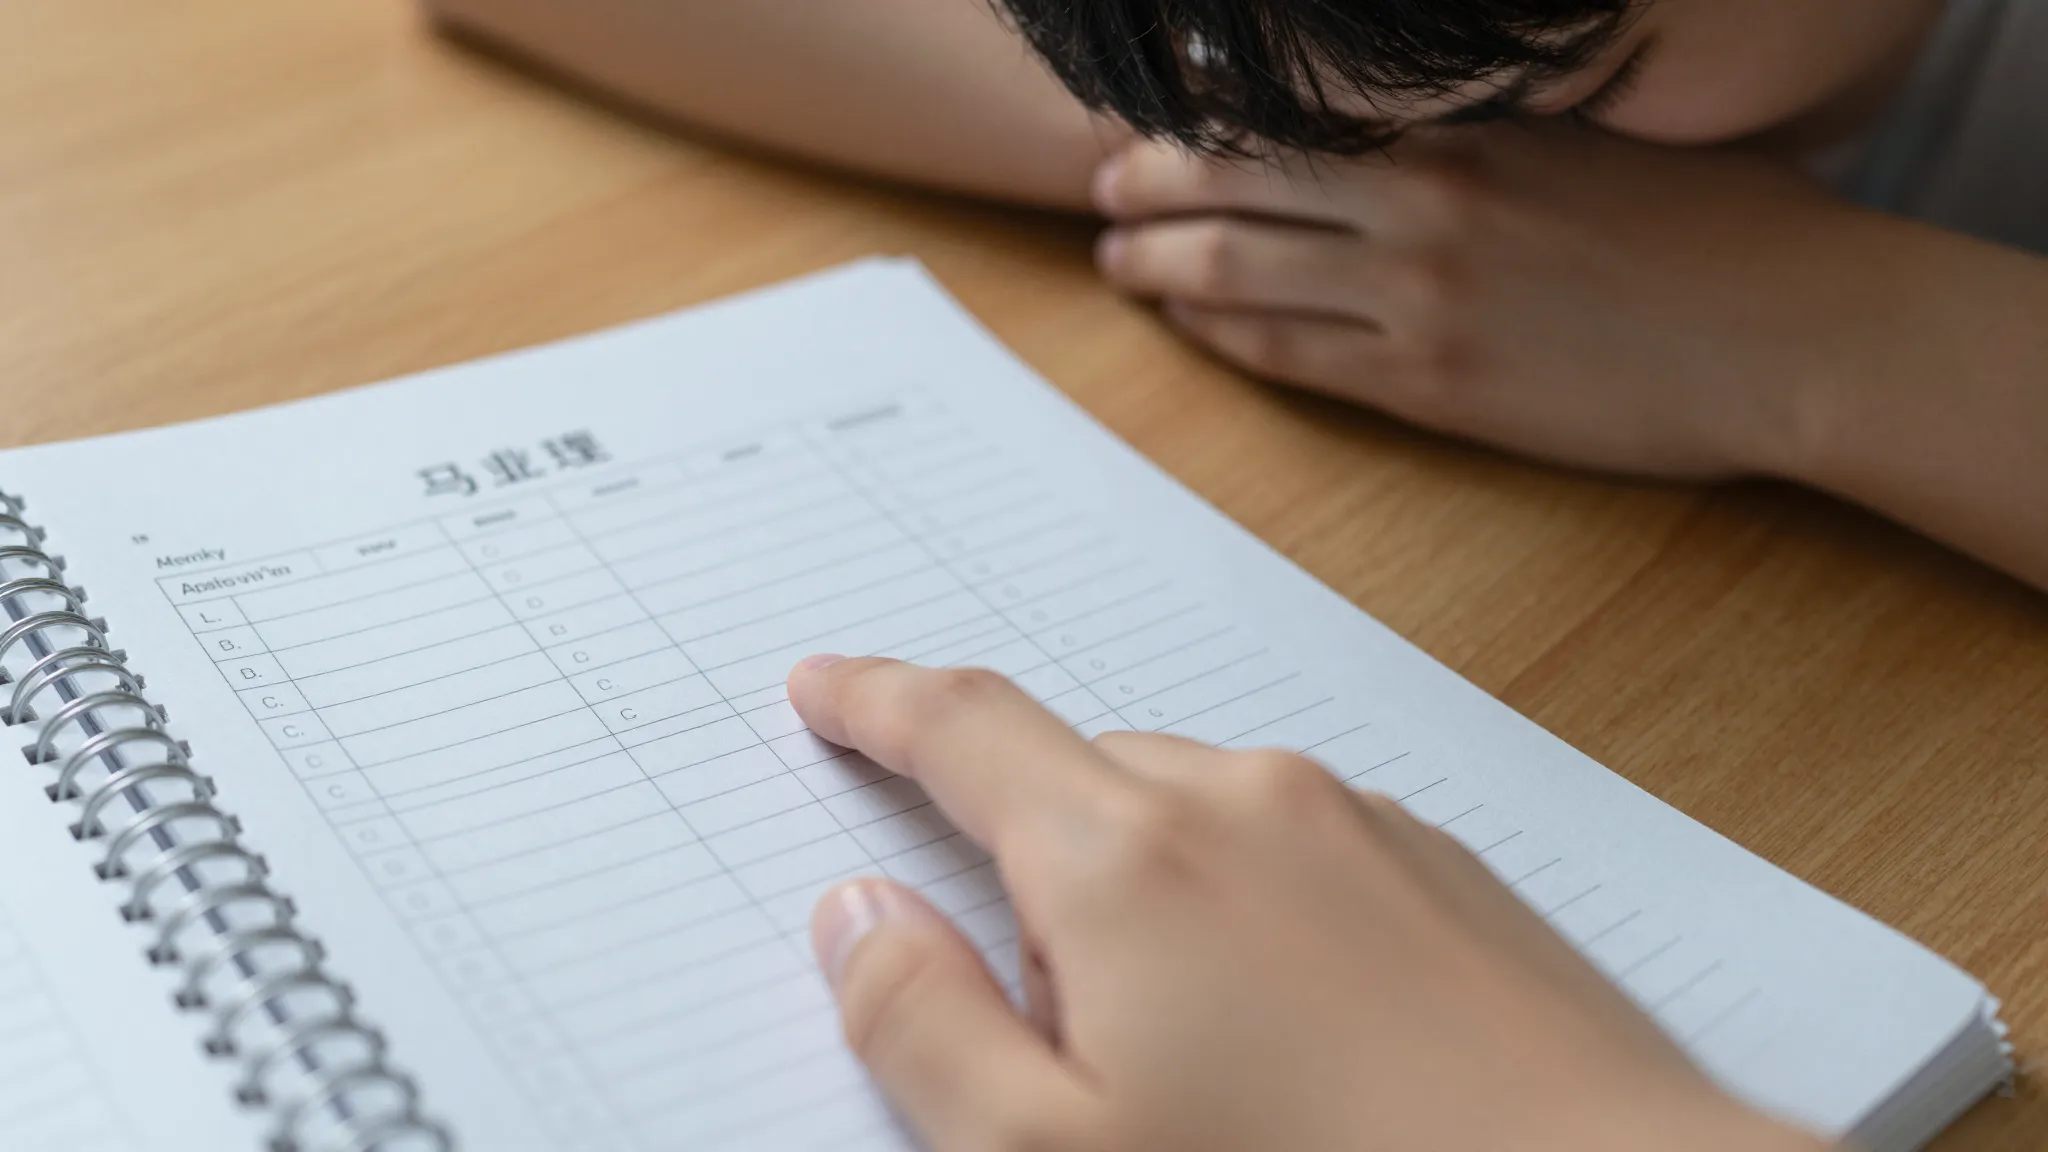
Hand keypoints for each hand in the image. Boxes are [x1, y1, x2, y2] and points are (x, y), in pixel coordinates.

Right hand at [789, 656, 1826, 1151]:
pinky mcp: (1446, 873)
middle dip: (1028, 857)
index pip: (961, 729)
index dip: (875, 701)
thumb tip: (857, 915)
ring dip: (1151, 895)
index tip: (828, 688)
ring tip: (1192, 1055)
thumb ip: (920, 1026)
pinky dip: (1254, 910)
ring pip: (1198, 820)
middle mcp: (1248, 803)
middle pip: (1082, 780)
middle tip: (1042, 1012)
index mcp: (1127, 859)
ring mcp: (1363, 828)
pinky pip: (1301, 853)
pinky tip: (1300, 1038)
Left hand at [1091, 123, 1883, 479]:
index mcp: (1466, 122)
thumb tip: (1396, 125)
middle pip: (1236, 183)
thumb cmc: (1717, 224)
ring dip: (1159, 266)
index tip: (1159, 119)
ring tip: (1116, 263)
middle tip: (1104, 190)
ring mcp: (1420, 292)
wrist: (1793, 329)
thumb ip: (1488, 120)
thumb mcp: (1598, 130)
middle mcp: (1425, 195)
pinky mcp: (1431, 381)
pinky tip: (1189, 328)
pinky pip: (1290, 355)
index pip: (1289, 108)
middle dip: (1150, 186)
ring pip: (1239, 272)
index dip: (1202, 116)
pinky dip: (1222, 337)